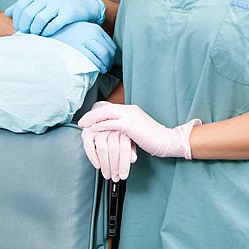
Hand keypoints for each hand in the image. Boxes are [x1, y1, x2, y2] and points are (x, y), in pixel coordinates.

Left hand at [5, 0, 105, 35]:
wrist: (81, 4)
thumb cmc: (56, 5)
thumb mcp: (39, 1)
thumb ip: (23, 6)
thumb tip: (7, 13)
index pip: (21, 7)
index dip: (18, 20)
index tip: (20, 29)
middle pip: (28, 14)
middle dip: (26, 27)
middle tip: (28, 34)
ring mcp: (58, 3)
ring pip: (39, 20)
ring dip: (35, 31)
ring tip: (37, 34)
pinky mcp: (68, 12)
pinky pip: (53, 25)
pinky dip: (47, 32)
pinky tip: (47, 34)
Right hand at [48, 22, 115, 73]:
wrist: (46, 33)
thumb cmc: (64, 34)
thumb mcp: (81, 30)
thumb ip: (92, 38)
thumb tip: (105, 52)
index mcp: (94, 28)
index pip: (111, 44)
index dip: (112, 56)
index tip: (108, 62)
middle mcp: (91, 33)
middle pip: (109, 52)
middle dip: (109, 62)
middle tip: (105, 68)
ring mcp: (84, 41)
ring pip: (103, 56)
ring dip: (104, 66)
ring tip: (99, 70)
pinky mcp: (76, 49)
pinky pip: (92, 61)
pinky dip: (95, 67)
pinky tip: (92, 70)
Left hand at [79, 102, 200, 158]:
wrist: (167, 140)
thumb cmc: (153, 139)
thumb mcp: (137, 131)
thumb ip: (125, 129)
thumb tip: (113, 134)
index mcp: (131, 110)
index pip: (110, 108)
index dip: (97, 112)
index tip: (88, 119)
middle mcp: (130, 110)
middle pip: (105, 108)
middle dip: (91, 114)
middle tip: (81, 122)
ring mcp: (130, 116)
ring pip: (106, 113)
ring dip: (92, 119)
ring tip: (83, 125)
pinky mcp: (130, 125)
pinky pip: (111, 123)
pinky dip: (100, 125)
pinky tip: (93, 130)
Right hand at [81, 126, 136, 180]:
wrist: (109, 122)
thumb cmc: (122, 132)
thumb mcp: (130, 140)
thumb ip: (131, 148)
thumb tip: (133, 159)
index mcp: (124, 126)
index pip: (124, 147)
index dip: (124, 163)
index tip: (123, 174)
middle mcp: (111, 125)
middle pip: (113, 148)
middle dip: (114, 166)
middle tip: (115, 176)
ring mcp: (99, 127)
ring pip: (102, 148)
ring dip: (104, 164)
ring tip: (107, 173)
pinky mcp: (88, 131)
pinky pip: (89, 145)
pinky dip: (93, 157)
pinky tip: (98, 165)